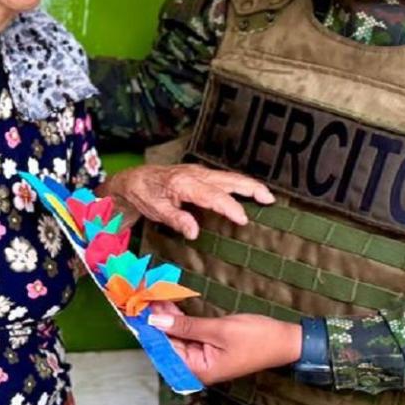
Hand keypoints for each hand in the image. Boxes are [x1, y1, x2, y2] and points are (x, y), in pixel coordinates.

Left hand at [99, 164, 273, 239]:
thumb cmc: (145, 195)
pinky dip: (240, 184)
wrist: (134, 180)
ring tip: (267, 197)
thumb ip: (176, 219)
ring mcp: (199, 172)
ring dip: (249, 185)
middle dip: (251, 188)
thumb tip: (195, 231)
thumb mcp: (156, 210)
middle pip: (229, 180)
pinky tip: (249, 193)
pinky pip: (224, 178)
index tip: (243, 219)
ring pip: (229, 177)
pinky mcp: (201, 174)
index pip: (213, 196)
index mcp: (184, 183)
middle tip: (269, 199)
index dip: (230, 207)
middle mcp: (195, 174)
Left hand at [147, 303, 300, 384]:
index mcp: (197, 370)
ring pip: (175, 336)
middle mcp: (196, 368)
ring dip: (165, 317)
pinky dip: (178, 319)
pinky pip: (187, 333)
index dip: (148, 327)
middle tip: (142, 294)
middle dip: (155, 319)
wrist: (284, 340)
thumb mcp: (219, 330)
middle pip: (167, 342)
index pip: (164, 348)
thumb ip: (187, 326)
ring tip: (153, 294)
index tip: (135, 307)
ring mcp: (202, 358)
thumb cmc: (256, 338)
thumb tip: (156, 322)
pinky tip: (168, 304)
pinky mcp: (208, 348)